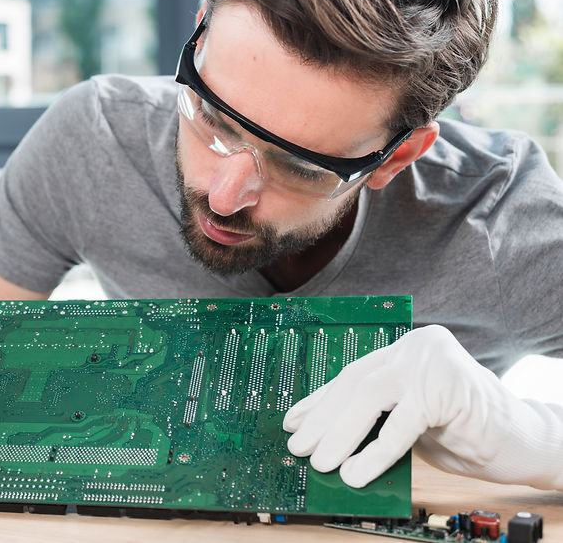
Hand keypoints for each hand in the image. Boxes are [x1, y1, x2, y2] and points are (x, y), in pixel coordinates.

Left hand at [283, 324, 562, 489]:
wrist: (523, 441)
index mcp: (404, 348)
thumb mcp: (409, 418)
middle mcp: (416, 345)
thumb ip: (374, 417)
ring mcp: (432, 361)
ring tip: (322, 463)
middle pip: (356, 383)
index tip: (294, 423)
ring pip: (371, 397)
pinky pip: (402, 423)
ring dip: (341, 434)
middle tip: (300, 448)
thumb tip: (323, 437)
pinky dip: (376, 451)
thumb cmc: (464, 431)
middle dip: (324, 419)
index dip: (320, 401)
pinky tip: (357, 471)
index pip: (351, 374)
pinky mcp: (448, 386)